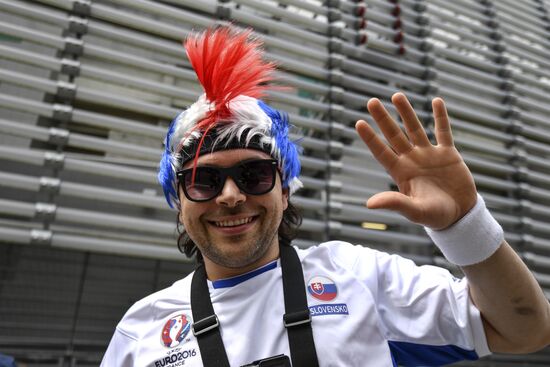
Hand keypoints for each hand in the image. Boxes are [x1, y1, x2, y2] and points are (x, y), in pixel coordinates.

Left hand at [355, 93, 476, 229]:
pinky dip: (440, 117)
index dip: (370, 138)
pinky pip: (443, 132)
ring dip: (406, 112)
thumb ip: (395, 203)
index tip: (358, 123)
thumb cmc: (434, 216)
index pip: (381, 151)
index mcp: (401, 172)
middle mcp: (411, 160)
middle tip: (371, 101)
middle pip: (394, 134)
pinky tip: (436, 101)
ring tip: (396, 95)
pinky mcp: (448, 154)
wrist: (459, 216)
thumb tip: (369, 204)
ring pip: (415, 128)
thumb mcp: (414, 211)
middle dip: (383, 118)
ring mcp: (429, 155)